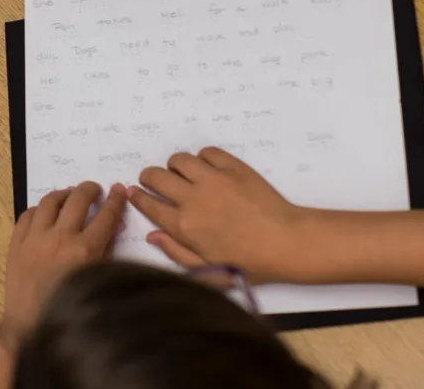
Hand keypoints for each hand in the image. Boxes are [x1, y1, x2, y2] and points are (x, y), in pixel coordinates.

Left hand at [1, 182, 125, 347]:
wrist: (30, 325)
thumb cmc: (68, 307)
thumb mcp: (96, 280)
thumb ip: (105, 252)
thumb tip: (112, 226)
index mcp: (84, 250)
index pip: (106, 216)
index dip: (115, 200)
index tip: (119, 190)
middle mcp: (60, 238)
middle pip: (78, 200)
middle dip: (90, 189)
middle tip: (94, 189)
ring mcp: (35, 239)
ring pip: (50, 201)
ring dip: (63, 194)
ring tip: (70, 194)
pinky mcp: (16, 243)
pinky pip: (27, 215)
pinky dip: (38, 209)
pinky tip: (44, 212)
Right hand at [129, 147, 308, 281]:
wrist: (288, 242)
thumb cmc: (250, 264)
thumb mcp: (210, 271)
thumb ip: (177, 253)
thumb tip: (153, 235)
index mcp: (184, 227)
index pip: (149, 204)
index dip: (138, 198)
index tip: (135, 194)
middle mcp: (193, 199)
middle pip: (156, 176)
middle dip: (149, 178)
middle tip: (155, 183)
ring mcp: (213, 179)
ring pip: (179, 159)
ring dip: (175, 167)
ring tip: (183, 176)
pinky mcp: (233, 167)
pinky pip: (206, 152)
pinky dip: (202, 159)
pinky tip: (208, 171)